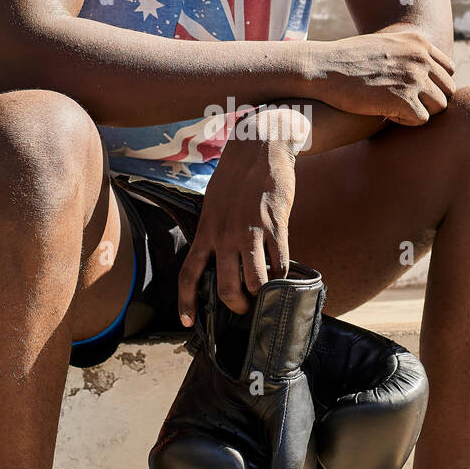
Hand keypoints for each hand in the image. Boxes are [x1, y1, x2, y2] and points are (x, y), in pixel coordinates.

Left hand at [177, 134, 296, 325]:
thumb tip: (219, 257)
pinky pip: (281, 263)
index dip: (186, 303)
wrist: (259, 146)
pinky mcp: (276, 226)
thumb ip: (215, 231)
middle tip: (244, 307)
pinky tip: (283, 274)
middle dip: (236, 306)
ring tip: (266, 293)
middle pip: (225, 288)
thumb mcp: (213, 203)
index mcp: (206, 230)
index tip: (188, 322)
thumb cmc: (236, 175)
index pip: (189, 274)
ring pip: (255, 282)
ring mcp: (251, 231)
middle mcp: (224, 235)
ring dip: (262, 295)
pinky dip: (282, 275)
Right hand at [318, 27, 454, 124]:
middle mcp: (421, 58)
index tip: (417, 93)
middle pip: (448, 90)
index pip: (448, 70)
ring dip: (421, 112)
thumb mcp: (383, 46)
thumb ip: (405, 55)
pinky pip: (422, 119)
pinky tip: (387, 115)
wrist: (323, 68)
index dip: (435, 85)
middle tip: (407, 106)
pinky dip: (406, 122)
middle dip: (431, 101)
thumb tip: (419, 72)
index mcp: (418, 42)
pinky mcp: (404, 99)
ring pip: (440, 106)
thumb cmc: (346, 61)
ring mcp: (414, 78)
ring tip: (396, 110)